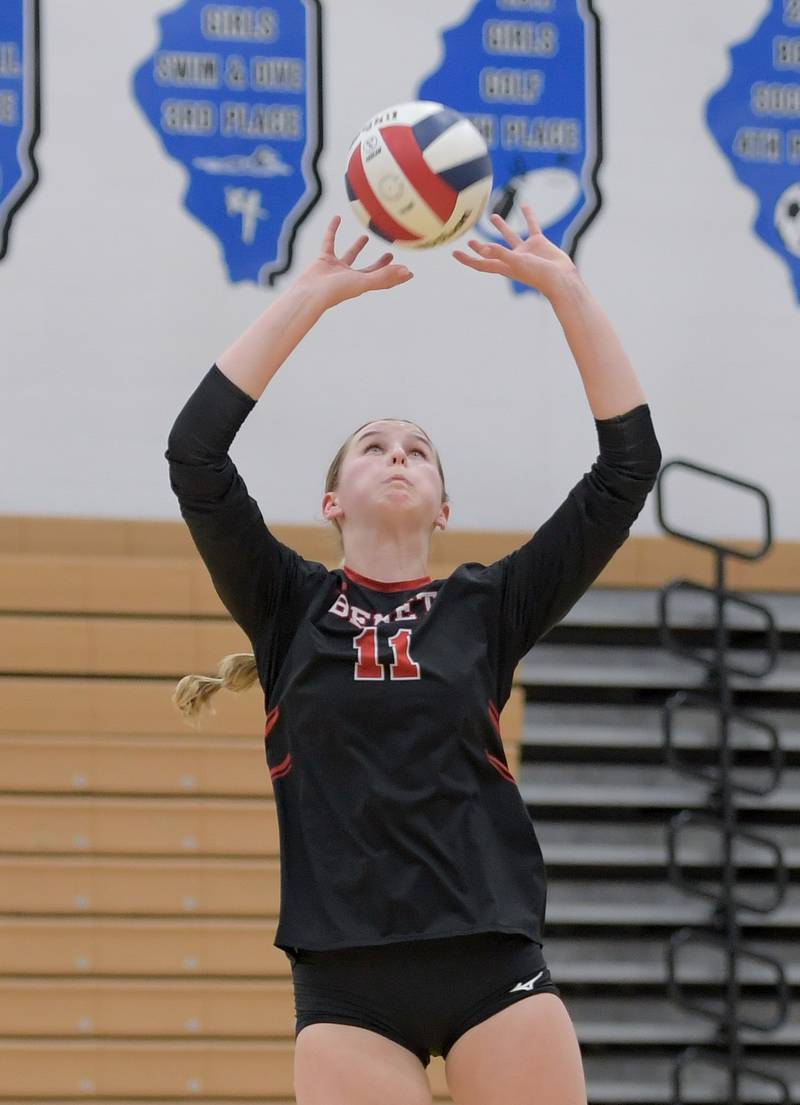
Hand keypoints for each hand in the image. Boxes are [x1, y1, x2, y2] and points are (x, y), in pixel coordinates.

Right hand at [298, 215, 413, 308]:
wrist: (310, 292)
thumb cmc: (337, 290)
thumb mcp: (364, 281)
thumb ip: (385, 276)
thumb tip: (407, 271)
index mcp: (363, 284)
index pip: (384, 280)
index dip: (396, 277)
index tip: (409, 272)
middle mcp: (351, 277)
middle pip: (370, 270)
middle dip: (381, 264)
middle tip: (390, 254)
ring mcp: (337, 269)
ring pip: (350, 255)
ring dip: (358, 247)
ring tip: (366, 236)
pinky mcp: (324, 260)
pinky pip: (329, 241)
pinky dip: (332, 230)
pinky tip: (337, 218)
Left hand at [452, 205, 577, 299]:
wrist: (562, 278)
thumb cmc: (539, 275)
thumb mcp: (516, 263)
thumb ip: (500, 254)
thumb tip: (482, 248)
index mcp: (504, 266)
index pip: (481, 263)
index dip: (467, 259)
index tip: (455, 253)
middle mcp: (512, 259)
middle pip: (491, 251)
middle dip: (480, 247)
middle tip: (470, 239)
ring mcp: (525, 251)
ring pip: (510, 236)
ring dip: (501, 227)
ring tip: (492, 216)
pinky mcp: (538, 243)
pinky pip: (531, 226)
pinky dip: (528, 216)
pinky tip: (525, 206)